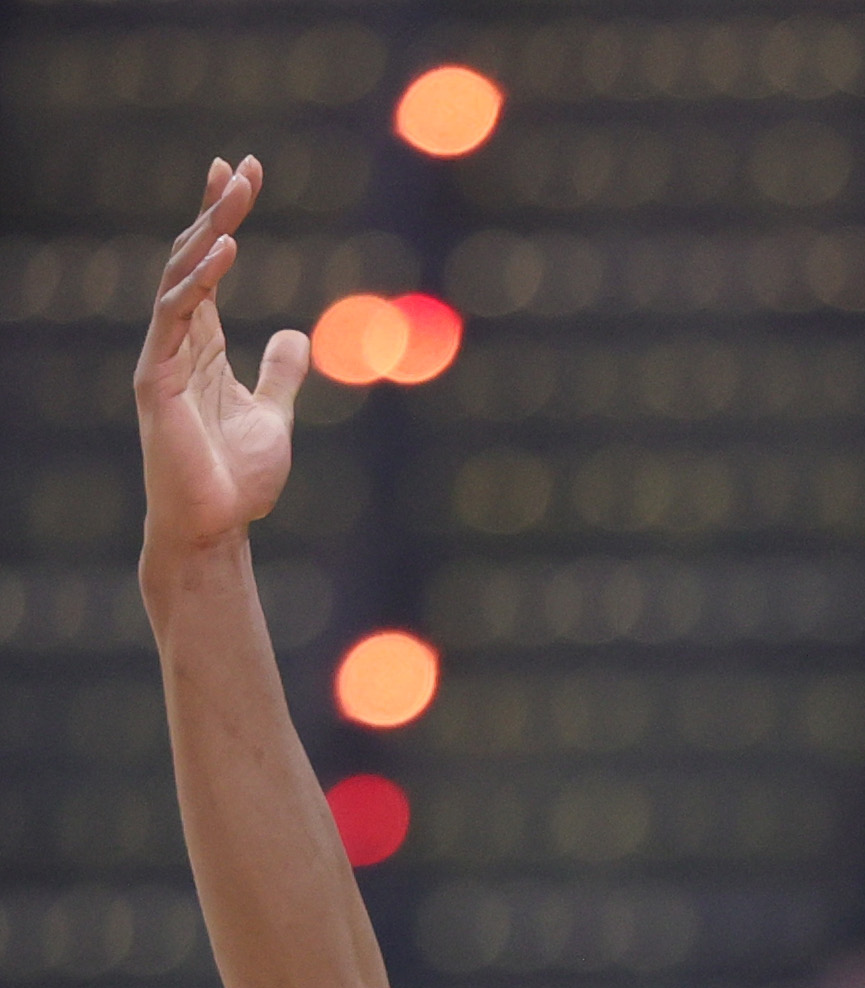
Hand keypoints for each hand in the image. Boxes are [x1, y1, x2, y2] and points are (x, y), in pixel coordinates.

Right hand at [135, 156, 309, 557]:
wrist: (214, 529)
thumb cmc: (236, 482)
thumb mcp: (273, 416)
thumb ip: (280, 375)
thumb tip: (294, 337)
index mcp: (201, 345)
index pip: (207, 265)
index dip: (221, 219)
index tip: (240, 174)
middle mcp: (177, 342)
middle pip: (192, 258)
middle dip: (216, 211)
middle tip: (240, 167)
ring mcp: (163, 358)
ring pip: (180, 277)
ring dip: (208, 232)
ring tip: (236, 192)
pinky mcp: (157, 380)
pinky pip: (174, 317)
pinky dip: (197, 282)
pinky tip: (224, 251)